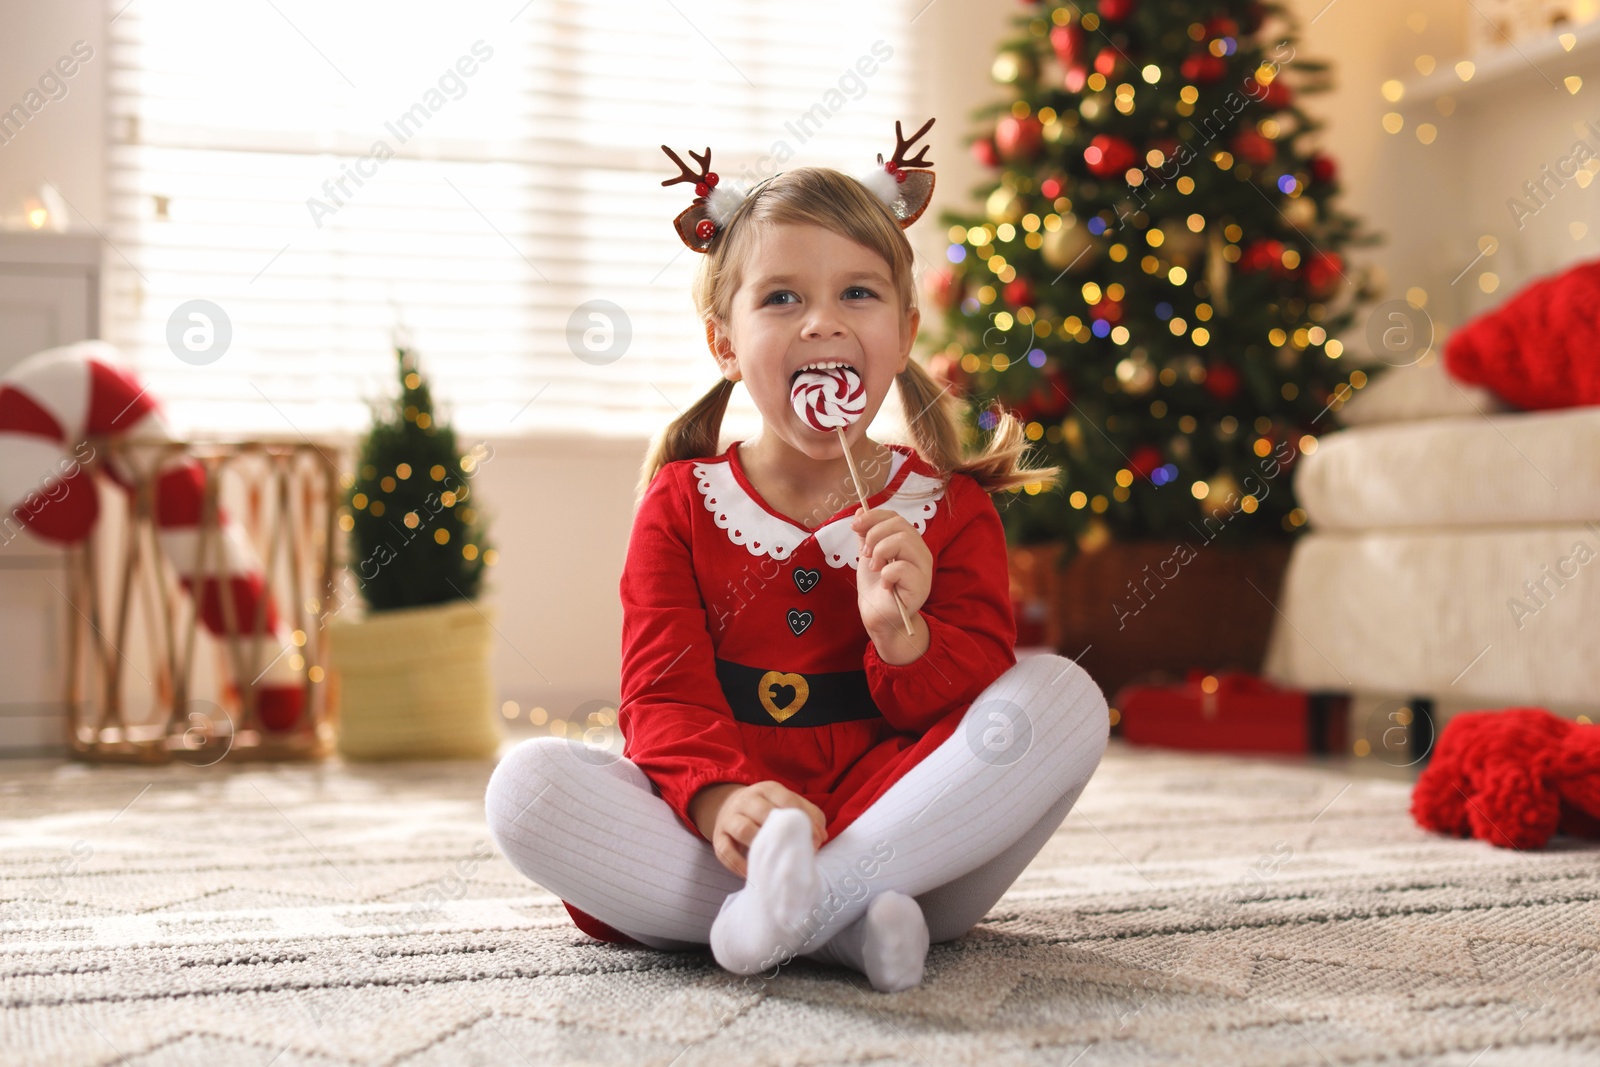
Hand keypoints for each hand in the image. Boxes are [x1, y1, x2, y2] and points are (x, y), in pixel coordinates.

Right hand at [692, 781, 826, 877]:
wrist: (727, 807)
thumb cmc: (766, 809)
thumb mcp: (785, 803)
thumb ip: (807, 814)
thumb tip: (821, 836)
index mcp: (767, 789)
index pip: (788, 801)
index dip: (805, 821)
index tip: (817, 841)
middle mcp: (746, 800)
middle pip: (763, 812)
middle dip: (784, 834)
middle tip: (798, 853)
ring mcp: (730, 818)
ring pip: (742, 828)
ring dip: (760, 844)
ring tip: (774, 860)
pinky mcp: (718, 838)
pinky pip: (725, 851)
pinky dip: (739, 864)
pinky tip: (753, 872)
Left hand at [850, 506, 932, 634]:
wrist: (878, 616)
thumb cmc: (876, 587)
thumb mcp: (868, 555)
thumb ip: (866, 535)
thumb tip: (859, 511)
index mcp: (910, 542)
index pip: (895, 517)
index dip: (873, 517)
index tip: (855, 527)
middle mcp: (921, 552)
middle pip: (900, 525)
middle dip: (875, 536)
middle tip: (866, 555)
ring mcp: (924, 569)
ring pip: (903, 541)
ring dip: (881, 552)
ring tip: (875, 568)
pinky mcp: (921, 586)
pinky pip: (901, 568)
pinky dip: (886, 574)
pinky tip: (885, 585)